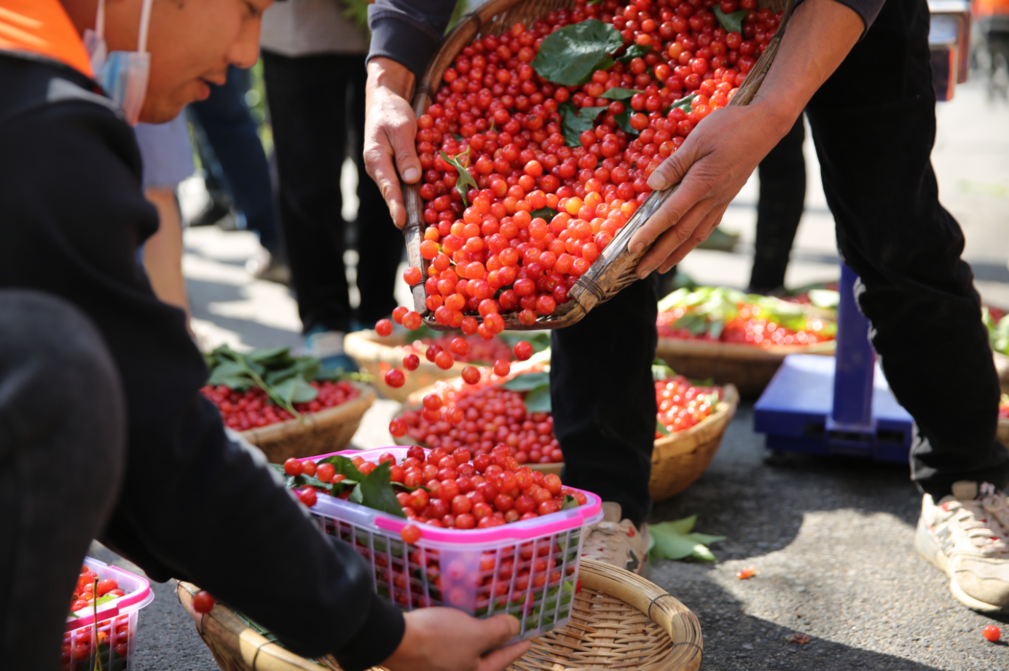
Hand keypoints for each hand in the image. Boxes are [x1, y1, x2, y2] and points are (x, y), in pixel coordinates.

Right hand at [364, 58, 421, 228]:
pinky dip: (421, 188)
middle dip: (407, 212)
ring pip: (404, 189)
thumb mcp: (400, 127)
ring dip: (416, 203)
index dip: (396, 206)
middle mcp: (380, 169)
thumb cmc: (390, 109)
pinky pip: (409, 180)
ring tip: (428, 223)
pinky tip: (435, 200)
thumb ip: (406, 153)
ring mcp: (389, 169)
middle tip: (420, 231)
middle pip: (395, 195)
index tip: (402, 222)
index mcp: (376, 160)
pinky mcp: (399, 166)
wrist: (385, 96)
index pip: (388, 188)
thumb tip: (411, 179)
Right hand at [382, 608, 530, 670]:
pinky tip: (455, 624)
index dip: (516, 647)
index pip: (502, 660)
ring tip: (483, 625)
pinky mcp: (425, 659)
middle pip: (483, 661)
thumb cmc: (438, 640)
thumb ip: (497, 632)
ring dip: (475, 640)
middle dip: (495, 646)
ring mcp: (439, 668)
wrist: (394, 640)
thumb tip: (515, 628)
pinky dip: (457, 637)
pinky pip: (449, 648)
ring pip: (465, 654)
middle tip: (507, 633)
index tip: (528, 639)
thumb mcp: (474, 634)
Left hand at [626, 0, 862, 278]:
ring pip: (695, 235)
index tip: (632, 249)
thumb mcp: (698, 139)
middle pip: (680, 234)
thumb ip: (674, 164)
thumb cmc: (730, 127)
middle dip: (658, 255)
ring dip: (675, 254)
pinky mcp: (726, 198)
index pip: (670, 215)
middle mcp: (712, 199)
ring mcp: (721, 201)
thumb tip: (653, 184)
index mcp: (701, 184)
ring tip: (659, 269)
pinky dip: (693, 241)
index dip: (649, 233)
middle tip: (638, 273)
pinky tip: (685, 246)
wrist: (766, 125)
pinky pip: (707, 226)